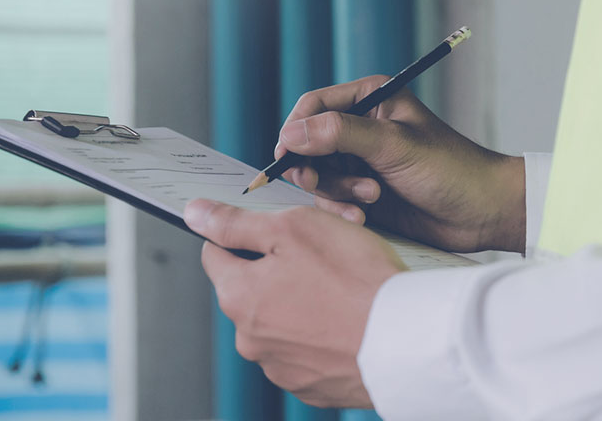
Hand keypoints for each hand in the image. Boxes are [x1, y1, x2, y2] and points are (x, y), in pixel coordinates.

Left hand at [184, 199, 405, 408]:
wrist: (406, 339)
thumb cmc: (354, 279)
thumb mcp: (293, 229)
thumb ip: (237, 223)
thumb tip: (195, 214)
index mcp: (239, 296)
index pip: (216, 253)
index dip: (243, 233)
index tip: (272, 229)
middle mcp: (251, 339)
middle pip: (249, 289)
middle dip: (276, 269)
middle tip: (321, 255)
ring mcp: (281, 368)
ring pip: (278, 321)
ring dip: (298, 303)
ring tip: (341, 289)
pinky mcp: (312, 386)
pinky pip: (306, 350)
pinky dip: (320, 334)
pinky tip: (347, 319)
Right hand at [275, 75, 525, 252]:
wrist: (481, 213)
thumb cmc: (449, 168)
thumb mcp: (393, 145)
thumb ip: (340, 134)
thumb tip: (290, 133)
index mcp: (370, 99)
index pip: (314, 105)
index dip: (294, 129)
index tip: (284, 156)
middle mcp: (361, 128)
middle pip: (308, 143)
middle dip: (314, 167)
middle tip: (318, 184)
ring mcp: (361, 162)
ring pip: (318, 175)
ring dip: (336, 192)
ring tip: (371, 197)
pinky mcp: (363, 193)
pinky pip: (332, 200)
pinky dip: (342, 210)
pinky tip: (364, 218)